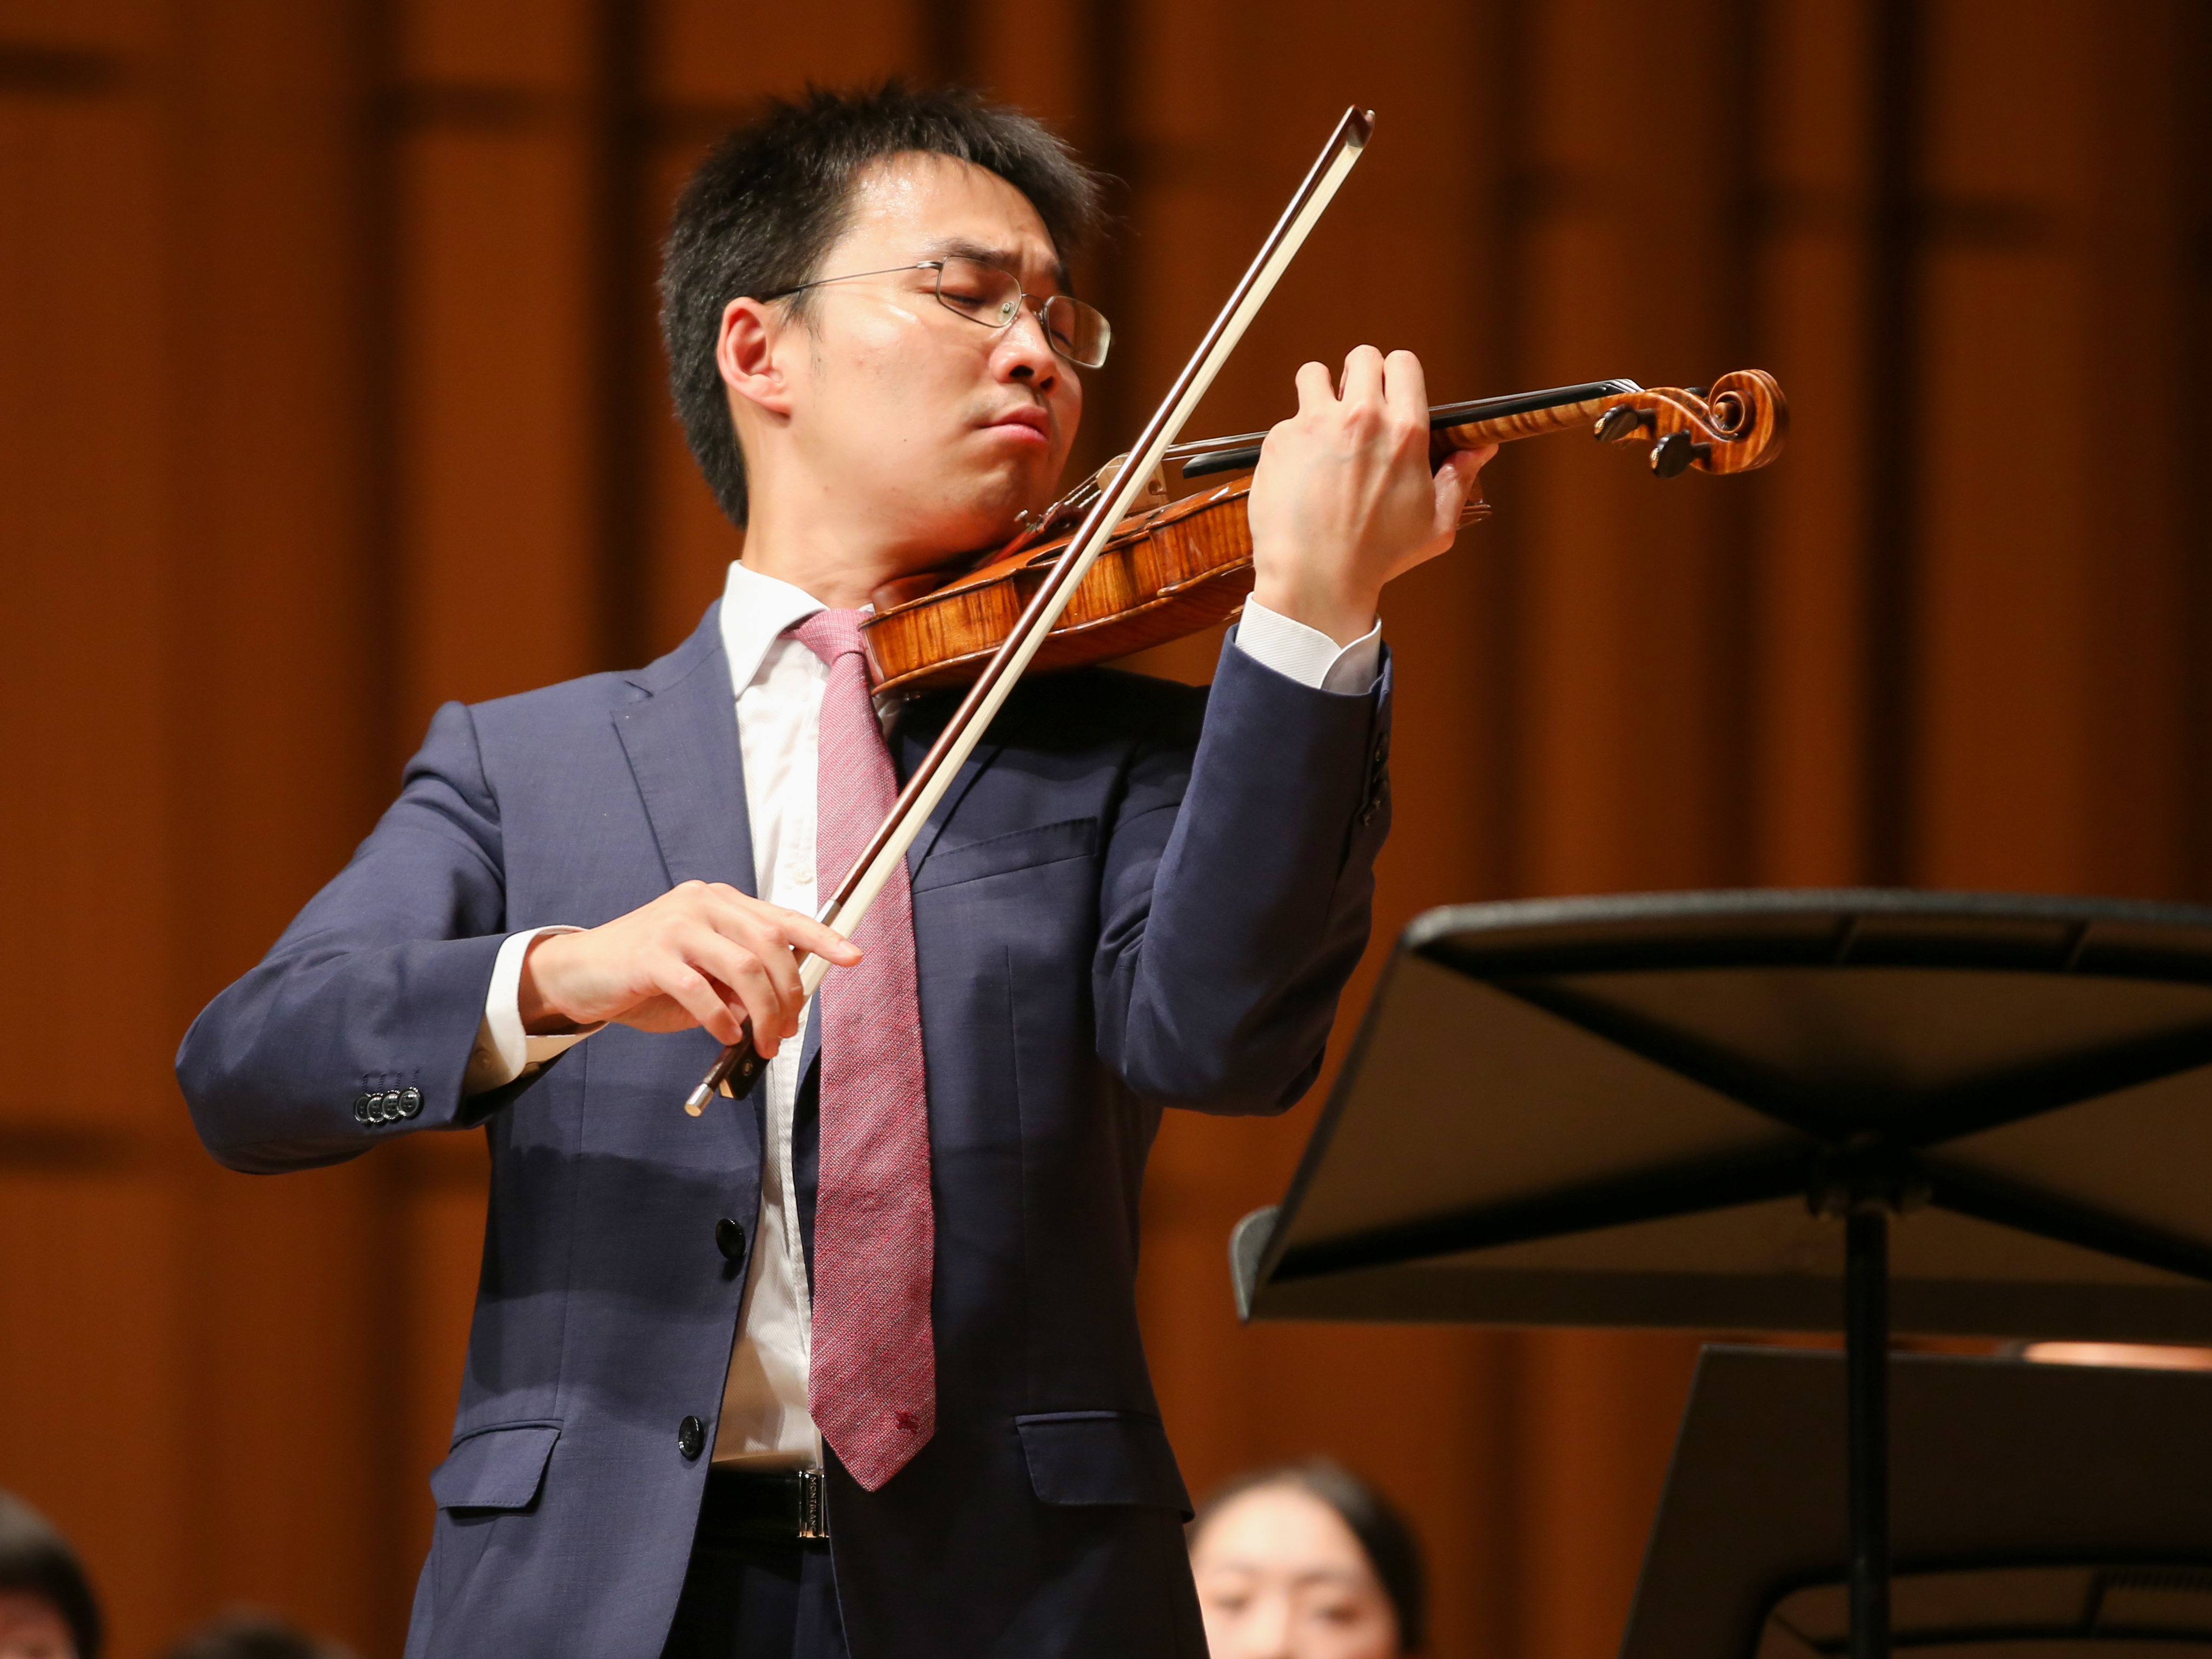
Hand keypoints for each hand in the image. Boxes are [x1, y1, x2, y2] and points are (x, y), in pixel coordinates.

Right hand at [517, 881, 861, 1055]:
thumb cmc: (649, 975)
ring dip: (762, 1012)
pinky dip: (720, 1018)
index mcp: (721, 902)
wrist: (581, 973)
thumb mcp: (706, 973)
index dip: (822, 938)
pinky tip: (725, 1034)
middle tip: (785, 1032)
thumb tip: (785, 1006)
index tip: (852, 957)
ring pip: (743, 966)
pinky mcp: (651, 954)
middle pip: (770, 945)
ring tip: (760, 1042)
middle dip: (788, 994)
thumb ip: (741, 981)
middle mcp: (703, 904)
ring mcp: (676, 925)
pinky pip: (700, 989)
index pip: (783, 916)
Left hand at [1245, 345, 1495, 645]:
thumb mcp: (1435, 523)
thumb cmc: (1377, 557)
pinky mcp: (1280, 439)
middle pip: (1362, 357)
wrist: (1316, 578)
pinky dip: (1293, 438)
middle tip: (1355, 407)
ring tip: (1321, 425)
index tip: (1389, 393)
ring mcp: (1316, 424)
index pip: (1403, 363)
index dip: (1396, 374)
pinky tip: (1299, 470)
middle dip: (1360, 376)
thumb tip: (1482, 448)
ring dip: (1319, 392)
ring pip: (1315, 374)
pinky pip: (1287, 419)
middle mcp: (1361, 417)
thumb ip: (1460, 478)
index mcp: (1405, 430)